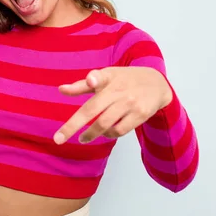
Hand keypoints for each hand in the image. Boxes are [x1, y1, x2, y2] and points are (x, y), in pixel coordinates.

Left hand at [54, 66, 171, 143]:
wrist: (157, 84)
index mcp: (109, 78)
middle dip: (73, 125)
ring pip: (105, 124)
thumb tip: (61, 90)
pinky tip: (104, 133)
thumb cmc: (124, 80)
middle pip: (93, 109)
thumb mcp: (106, 76)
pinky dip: (109, 134)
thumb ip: (83, 85)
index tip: (91, 80)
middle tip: (58, 139)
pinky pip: (120, 130)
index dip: (94, 79)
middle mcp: (120, 90)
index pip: (99, 78)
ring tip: (83, 138)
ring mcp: (131, 103)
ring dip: (91, 134)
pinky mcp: (141, 114)